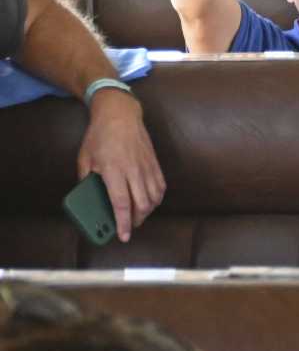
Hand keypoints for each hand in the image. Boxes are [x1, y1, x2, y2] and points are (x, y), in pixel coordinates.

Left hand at [77, 91, 164, 242]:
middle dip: (136, 221)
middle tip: (129, 227)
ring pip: (154, 198)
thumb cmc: (99, 136)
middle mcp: (133, 171)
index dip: (123, 223)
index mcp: (113, 170)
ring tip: (138, 216)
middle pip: (141, 204)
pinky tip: (150, 202)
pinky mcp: (155, 162)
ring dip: (147, 211)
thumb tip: (91, 197)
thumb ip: (87, 180)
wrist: (119, 114)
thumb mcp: (84, 158)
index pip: (121, 203)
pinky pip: (161, 186)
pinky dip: (157, 198)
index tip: (123, 236)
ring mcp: (146, 166)